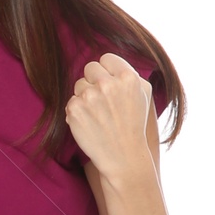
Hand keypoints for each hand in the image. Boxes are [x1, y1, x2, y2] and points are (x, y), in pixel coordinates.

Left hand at [64, 53, 155, 185]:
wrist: (122, 156)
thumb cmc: (133, 124)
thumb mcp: (143, 94)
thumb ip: (129, 74)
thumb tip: (110, 63)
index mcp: (127, 77)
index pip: (106, 58)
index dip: (107, 71)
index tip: (109, 84)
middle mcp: (108, 84)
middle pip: (90, 68)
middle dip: (94, 81)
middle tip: (102, 100)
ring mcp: (89, 96)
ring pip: (79, 84)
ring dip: (85, 96)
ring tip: (98, 114)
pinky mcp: (74, 109)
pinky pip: (71, 100)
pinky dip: (77, 111)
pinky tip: (90, 122)